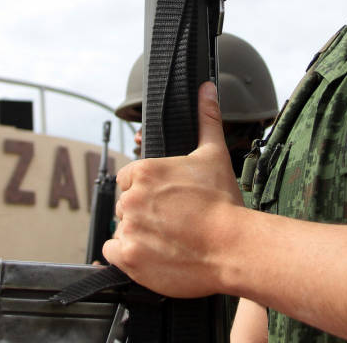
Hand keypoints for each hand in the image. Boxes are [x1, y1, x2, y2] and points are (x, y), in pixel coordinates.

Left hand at [102, 82, 245, 297]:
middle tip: (172, 220)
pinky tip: (153, 252)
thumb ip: (206, 119)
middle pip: (126, 204)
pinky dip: (129, 255)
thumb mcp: (215, 154)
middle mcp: (131, 198)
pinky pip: (113, 253)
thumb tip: (206, 88)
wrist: (233, 247)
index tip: (167, 199)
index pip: (129, 178)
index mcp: (144, 171)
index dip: (148, 189)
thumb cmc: (224, 203)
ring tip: (168, 238)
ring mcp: (128, 228)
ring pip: (122, 228)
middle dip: (144, 211)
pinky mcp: (128, 257)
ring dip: (139, 233)